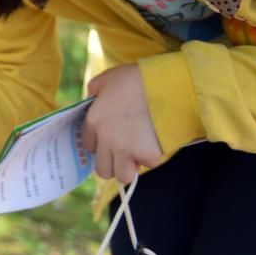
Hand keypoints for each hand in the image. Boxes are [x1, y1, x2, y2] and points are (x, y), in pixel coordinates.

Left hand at [83, 64, 163, 182]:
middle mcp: (106, 138)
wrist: (165, 84)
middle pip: (103, 169)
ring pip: (122, 176)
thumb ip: (94, 91)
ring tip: (138, 151)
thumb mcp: (106, 78)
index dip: (101, 144)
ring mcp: (125, 149)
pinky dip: (151, 157)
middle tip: (125, 152)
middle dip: (113, 163)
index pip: (89, 146)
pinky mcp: (147, 155)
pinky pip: (147, 165)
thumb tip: (93, 100)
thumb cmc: (136, 79)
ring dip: (130, 167)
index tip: (112, 139)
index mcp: (93, 121)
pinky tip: (154, 141)